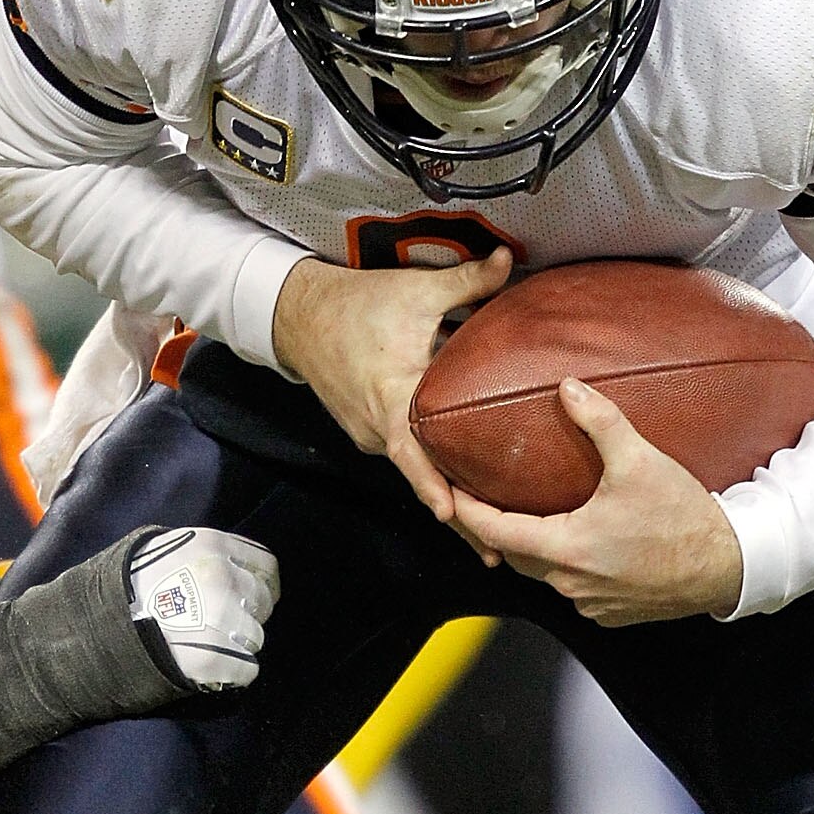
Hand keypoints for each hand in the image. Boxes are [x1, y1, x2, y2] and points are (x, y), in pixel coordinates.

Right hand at [128, 525, 279, 689]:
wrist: (90, 627)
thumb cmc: (123, 585)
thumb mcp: (162, 547)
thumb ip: (202, 553)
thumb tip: (232, 564)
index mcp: (212, 546)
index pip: (266, 565)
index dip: (261, 583)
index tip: (250, 597)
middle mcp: (222, 579)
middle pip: (262, 602)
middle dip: (247, 614)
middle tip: (220, 625)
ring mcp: (220, 621)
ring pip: (255, 637)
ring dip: (236, 645)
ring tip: (206, 646)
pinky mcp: (214, 659)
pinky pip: (246, 670)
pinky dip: (231, 673)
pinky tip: (207, 668)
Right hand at [272, 250, 515, 522]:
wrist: (300, 314)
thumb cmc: (358, 304)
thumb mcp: (417, 290)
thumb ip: (469, 281)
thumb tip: (513, 261)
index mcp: (393, 397)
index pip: (414, 452)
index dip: (432, 486)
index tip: (454, 517)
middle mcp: (379, 427)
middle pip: (422, 478)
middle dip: (458, 519)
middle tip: (494, 553)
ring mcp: (370, 434)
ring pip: (413, 469)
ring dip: (445, 496)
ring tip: (486, 531)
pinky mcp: (368, 430)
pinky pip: (403, 455)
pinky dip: (428, 473)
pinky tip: (458, 486)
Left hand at [446, 379, 745, 624]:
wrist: (730, 565)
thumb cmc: (684, 517)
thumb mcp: (640, 460)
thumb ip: (599, 421)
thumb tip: (567, 387)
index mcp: (568, 548)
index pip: (496, 532)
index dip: (469, 511)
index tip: (452, 491)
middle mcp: (572, 584)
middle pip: (515, 556)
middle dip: (497, 529)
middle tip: (486, 498)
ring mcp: (591, 603)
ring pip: (545, 575)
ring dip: (535, 548)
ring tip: (530, 514)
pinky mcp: (611, 613)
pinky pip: (574, 589)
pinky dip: (567, 567)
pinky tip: (576, 541)